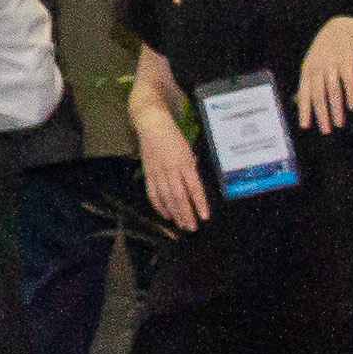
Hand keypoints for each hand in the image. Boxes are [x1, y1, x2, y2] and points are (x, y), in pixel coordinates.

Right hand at [136, 112, 211, 234]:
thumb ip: (191, 171)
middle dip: (186, 214)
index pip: (194, 188)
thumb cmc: (174, 138)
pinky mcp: (148, 173)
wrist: (152, 125)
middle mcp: (171, 169)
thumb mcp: (188, 152)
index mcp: (184, 163)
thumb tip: (195, 192)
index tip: (204, 217)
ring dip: (174, 213)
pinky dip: (159, 205)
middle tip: (192, 228)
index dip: (199, 203)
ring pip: (166, 197)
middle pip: (179, 196)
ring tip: (181, 225)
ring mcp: (158, 172)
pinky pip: (152, 193)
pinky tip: (166, 214)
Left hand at [296, 18, 352, 131]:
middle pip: (318, 94)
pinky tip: (352, 106)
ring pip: (333, 90)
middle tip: (325, 130)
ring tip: (339, 123)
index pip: (304, 93)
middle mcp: (317, 68)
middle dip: (321, 114)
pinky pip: (348, 80)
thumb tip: (298, 104)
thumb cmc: (322, 53)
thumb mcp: (311, 65)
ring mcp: (332, 64)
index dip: (304, 110)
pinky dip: (350, 93)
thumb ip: (307, 83)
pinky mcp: (346, 61)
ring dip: (336, 108)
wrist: (339, 30)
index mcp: (307, 71)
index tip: (305, 126)